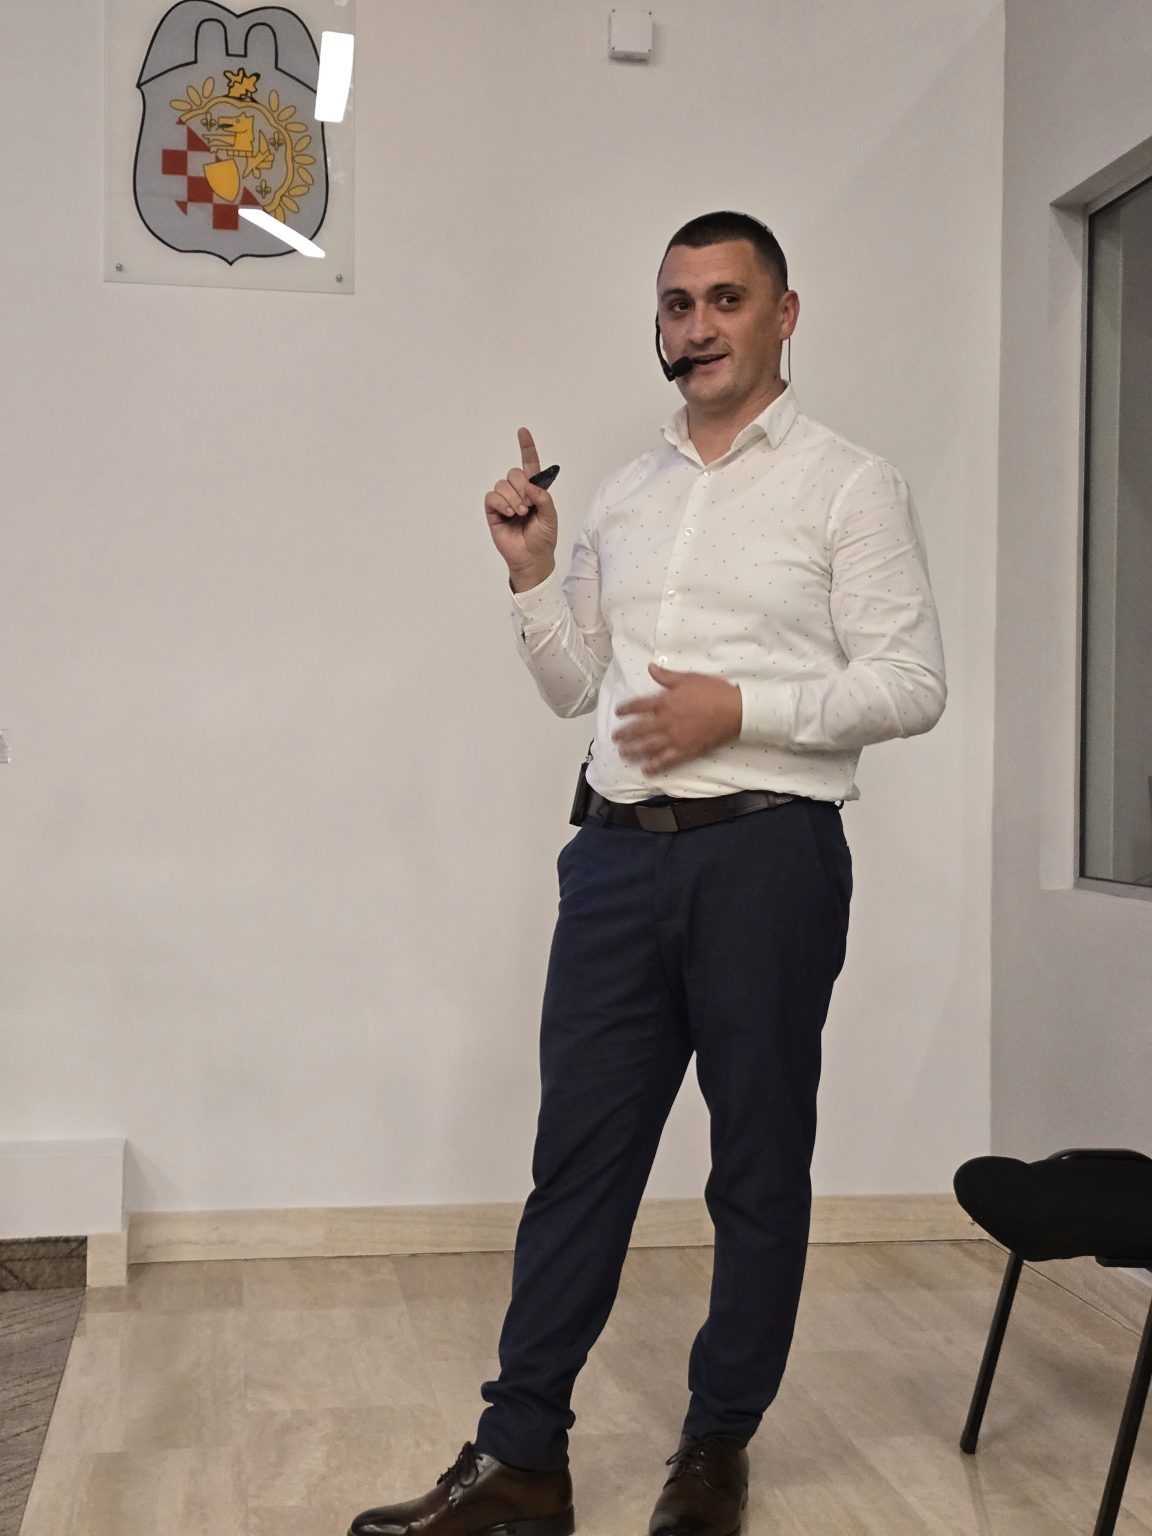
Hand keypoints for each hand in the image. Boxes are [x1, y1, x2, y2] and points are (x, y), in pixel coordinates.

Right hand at [484, 427, 558, 575]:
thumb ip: (544, 498)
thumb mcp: (551, 517)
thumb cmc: (543, 538)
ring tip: (520, 513)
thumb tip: (531, 486)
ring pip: (502, 484)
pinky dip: (501, 503)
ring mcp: (504, 501)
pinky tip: (509, 514)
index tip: (522, 432)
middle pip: (514, 473)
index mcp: (534, 490)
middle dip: (522, 487)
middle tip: (528, 505)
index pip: (529, 465)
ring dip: (512, 498)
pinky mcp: (493, 511)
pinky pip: (492, 497)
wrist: (532, 558)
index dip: (526, 448)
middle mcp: (518, 492)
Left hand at [612, 663, 742, 773]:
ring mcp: (674, 738)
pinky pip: (666, 760)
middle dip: (624, 733)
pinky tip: (645, 769)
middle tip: (614, 737)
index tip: (618, 712)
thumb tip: (650, 668)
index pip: (639, 706)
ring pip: (647, 746)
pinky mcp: (686, 750)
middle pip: (638, 729)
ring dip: (633, 750)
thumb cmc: (713, 691)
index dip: (626, 709)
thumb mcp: (688, 678)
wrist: (735, 710)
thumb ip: (667, 676)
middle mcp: (665, 721)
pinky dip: (654, 766)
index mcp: (665, 702)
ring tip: (623, 753)